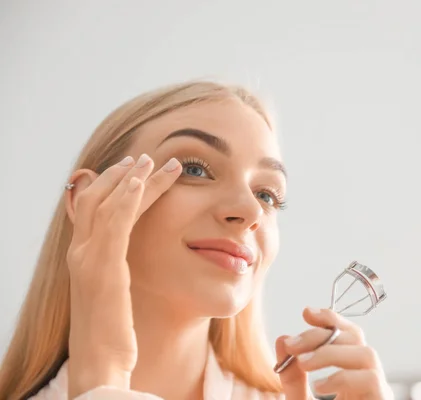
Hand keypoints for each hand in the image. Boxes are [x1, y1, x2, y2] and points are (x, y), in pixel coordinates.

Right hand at [65, 154, 180, 398]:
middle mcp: (80, 253)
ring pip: (107, 203)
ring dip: (132, 178)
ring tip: (155, 160)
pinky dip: (128, 197)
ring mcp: (88, 259)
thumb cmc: (111, 336)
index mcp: (85, 259)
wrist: (99, 365)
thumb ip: (116, 272)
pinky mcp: (102, 269)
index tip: (135, 170)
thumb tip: (128, 261)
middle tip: (146, 157)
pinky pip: (114, 222)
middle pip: (96, 198)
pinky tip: (144, 180)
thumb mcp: (113, 296)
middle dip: (122, 174)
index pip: (94, 209)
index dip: (113, 186)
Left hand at [275, 308, 392, 399]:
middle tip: (292, 344)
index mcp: (352, 377)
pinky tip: (320, 387)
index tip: (306, 312)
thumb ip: (292, 378)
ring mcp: (378, 395)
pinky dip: (343, 377)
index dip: (331, 318)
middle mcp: (369, 382)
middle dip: (323, 334)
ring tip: (303, 363)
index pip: (348, 336)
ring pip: (368, 355)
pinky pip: (371, 381)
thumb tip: (282, 339)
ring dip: (332, 351)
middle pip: (356, 338)